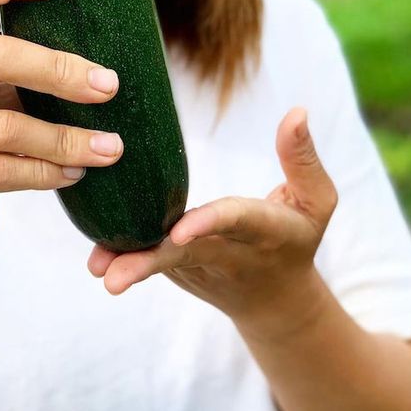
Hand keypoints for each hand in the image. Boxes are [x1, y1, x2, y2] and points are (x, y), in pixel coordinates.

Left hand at [87, 107, 337, 328]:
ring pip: (162, 262)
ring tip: (97, 270)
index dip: (208, 224)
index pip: (234, 222)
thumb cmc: (297, 237)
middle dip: (150, 262)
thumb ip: (303, 158)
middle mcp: (228, 252)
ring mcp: (199, 265)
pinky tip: (95, 261)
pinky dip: (123, 258)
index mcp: (265, 231)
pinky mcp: (179, 268)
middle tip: (112, 277)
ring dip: (129, 264)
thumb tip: (297, 111)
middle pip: (186, 253)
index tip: (180, 231)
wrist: (277, 300)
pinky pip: (151, 259)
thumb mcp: (316, 201)